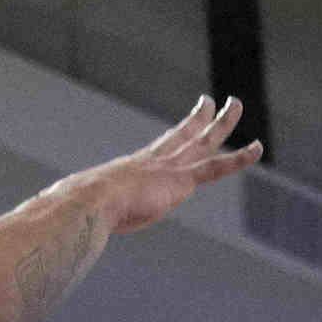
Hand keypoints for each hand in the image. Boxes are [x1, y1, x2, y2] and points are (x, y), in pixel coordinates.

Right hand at [66, 98, 262, 235]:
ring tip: (235, 103)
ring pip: (204, 139)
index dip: (177, 133)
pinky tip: (258, 148)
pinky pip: (217, 166)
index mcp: (137, 167)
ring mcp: (170, 167)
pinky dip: (240, 157)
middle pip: (184, 134)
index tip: (184, 121)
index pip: (163, 146)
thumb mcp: (91, 209)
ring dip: (223, 122)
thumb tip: (63, 220)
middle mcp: (156, 161)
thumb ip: (89, 210)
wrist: (90, 203)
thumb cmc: (84, 211)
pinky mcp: (181, 180)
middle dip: (199, 117)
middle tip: (210, 101)